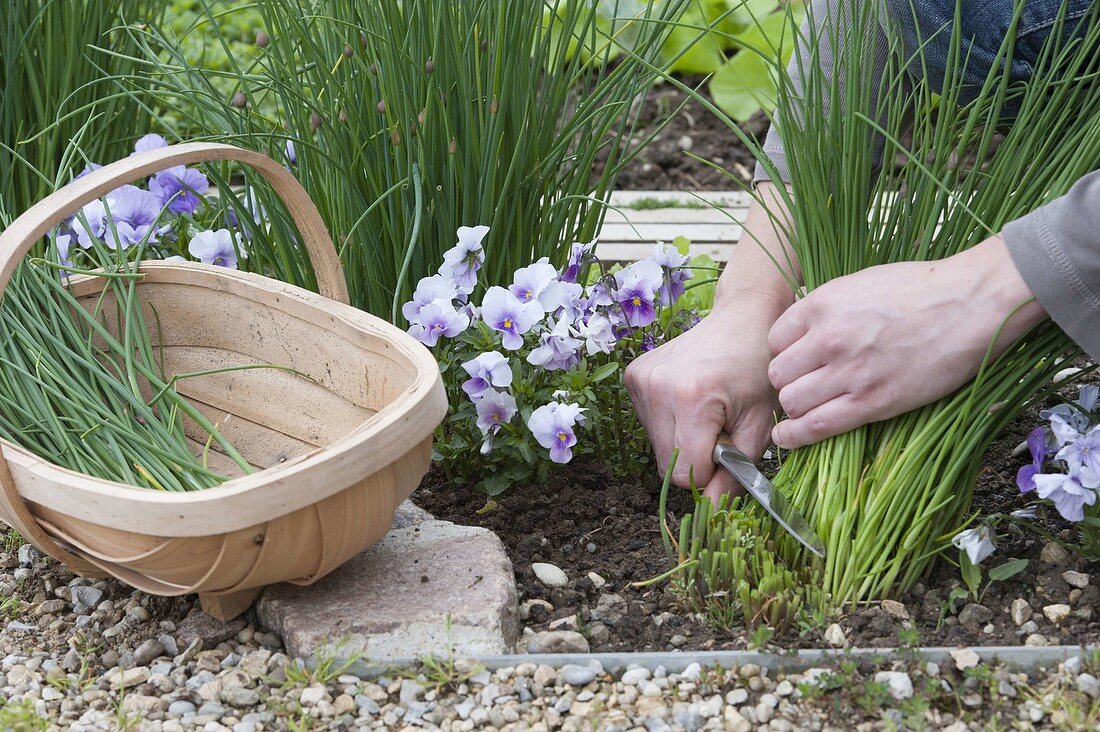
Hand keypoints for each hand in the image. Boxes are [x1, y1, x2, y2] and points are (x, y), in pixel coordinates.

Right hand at [625, 305, 780, 499]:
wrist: (743, 319)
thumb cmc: (759, 370)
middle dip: (695, 459)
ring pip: (655, 447)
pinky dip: (669, 423)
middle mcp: (658, 387)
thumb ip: (736, 473)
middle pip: (667, 464)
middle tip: (720, 429)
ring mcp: (641, 379)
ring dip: (681, 442)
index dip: (710, 474)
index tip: (728, 448)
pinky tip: (690, 400)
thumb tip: (713, 511)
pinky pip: (648, 424)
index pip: (685, 475)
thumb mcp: (760, 425)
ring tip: (707, 412)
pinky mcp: (632, 376)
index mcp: (693, 398)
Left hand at [766, 235, 1046, 448]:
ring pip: (792, 401)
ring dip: (795, 407)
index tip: (796, 361)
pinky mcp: (873, 401)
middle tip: (803, 385)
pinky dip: (795, 435)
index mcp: (823, 304)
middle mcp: (828, 338)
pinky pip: (816, 425)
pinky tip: (788, 437)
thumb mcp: (861, 283)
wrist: (972, 303)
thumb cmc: (923, 289)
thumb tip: (805, 328)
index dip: (783, 353)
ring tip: (807, 407)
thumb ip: (828, 307)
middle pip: (778, 374)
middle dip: (787, 382)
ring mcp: (849, 371)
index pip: (774, 340)